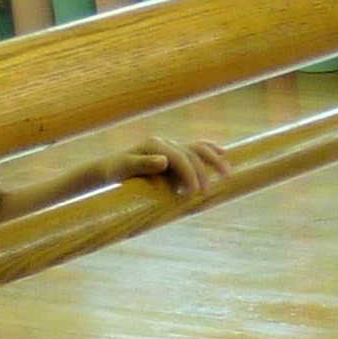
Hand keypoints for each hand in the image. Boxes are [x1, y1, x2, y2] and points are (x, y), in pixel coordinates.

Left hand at [91, 137, 231, 200]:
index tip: (192, 195)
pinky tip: (223, 152)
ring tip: (228, 174)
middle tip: (205, 194)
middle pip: (192, 154)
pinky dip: (209, 149)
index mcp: (155, 145)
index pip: (181, 158)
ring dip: (214, 160)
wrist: (110, 169)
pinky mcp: (174, 151)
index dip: (190, 176)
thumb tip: (164, 160)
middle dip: (202, 174)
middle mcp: (165, 142)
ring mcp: (170, 146)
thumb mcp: (124, 169)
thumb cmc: (115, 173)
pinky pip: (195, 147)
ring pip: (198, 149)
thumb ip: (142, 164)